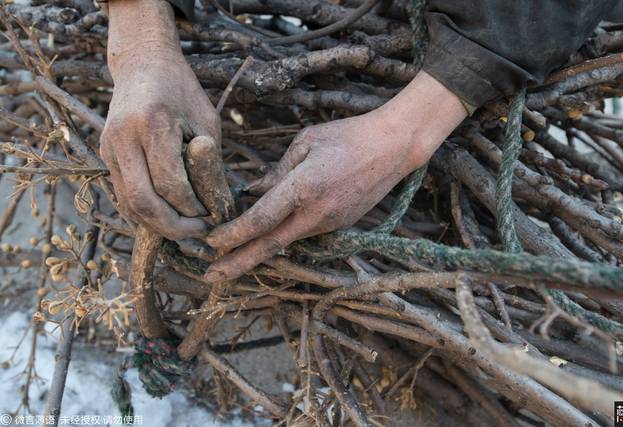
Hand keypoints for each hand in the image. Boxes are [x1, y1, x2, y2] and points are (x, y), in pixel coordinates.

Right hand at [100, 0, 217, 239]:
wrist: (142, 65)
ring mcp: (109, 147)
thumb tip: (217, 207)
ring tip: (185, 230)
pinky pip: (122, 195)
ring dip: (157, 225)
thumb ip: (209, 162)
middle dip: (173, 226)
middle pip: (143, 200)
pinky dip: (144, 213)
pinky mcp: (105, 155)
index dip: (192, 208)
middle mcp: (124, 137)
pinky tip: (166, 218)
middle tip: (198, 233)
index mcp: (153, 123)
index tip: (211, 217)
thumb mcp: (207, 121)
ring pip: (128, 203)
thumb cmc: (182, 92)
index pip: (170, 183)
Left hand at [204, 71, 466, 282]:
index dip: (233, 234)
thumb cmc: (348, 136)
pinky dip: (284, 235)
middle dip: (238, 263)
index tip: (211, 242)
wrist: (394, 147)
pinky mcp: (341, 226)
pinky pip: (305, 233)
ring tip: (232, 254)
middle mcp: (317, 212)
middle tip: (211, 277)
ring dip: (260, 247)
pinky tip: (269, 233)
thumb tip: (252, 191)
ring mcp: (331, 223)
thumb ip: (276, 172)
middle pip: (270, 245)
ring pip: (287, 240)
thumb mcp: (305, 142)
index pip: (261, 219)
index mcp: (304, 187)